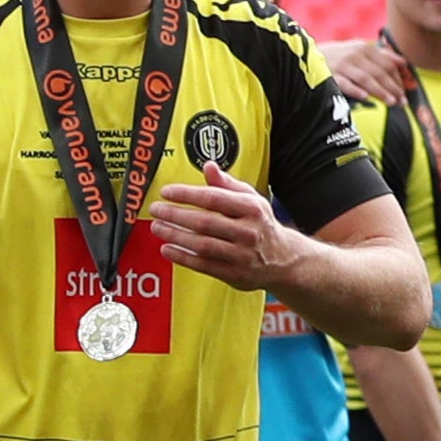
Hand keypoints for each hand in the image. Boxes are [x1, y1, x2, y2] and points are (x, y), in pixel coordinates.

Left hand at [148, 162, 293, 292]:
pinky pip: (203, 265)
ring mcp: (241, 255)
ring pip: (202, 245)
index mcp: (251, 209)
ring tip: (157, 227)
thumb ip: (226, 183)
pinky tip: (167, 249)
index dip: (187, 194)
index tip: (167, 192)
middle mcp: (248, 232)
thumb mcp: (250, 199)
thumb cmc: (260, 224)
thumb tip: (208, 166)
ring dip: (175, 235)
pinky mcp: (234, 274)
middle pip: (204, 222)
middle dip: (176, 215)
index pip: (214, 198)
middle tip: (156, 210)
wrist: (283, 258)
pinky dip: (182, 257)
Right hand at [323, 38, 408, 105]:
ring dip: (380, 91)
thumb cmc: (340, 57)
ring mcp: (341, 65)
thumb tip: (403, 62)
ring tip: (391, 102)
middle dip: (392, 88)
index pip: (386, 65)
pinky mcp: (329, 75)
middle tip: (402, 102)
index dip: (397, 79)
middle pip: (378, 72)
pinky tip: (365, 97)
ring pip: (365, 79)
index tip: (404, 93)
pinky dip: (355, 90)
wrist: (307, 58)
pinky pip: (345, 83)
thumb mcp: (359, 51)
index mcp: (364, 48)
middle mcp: (354, 54)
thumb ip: (382, 56)